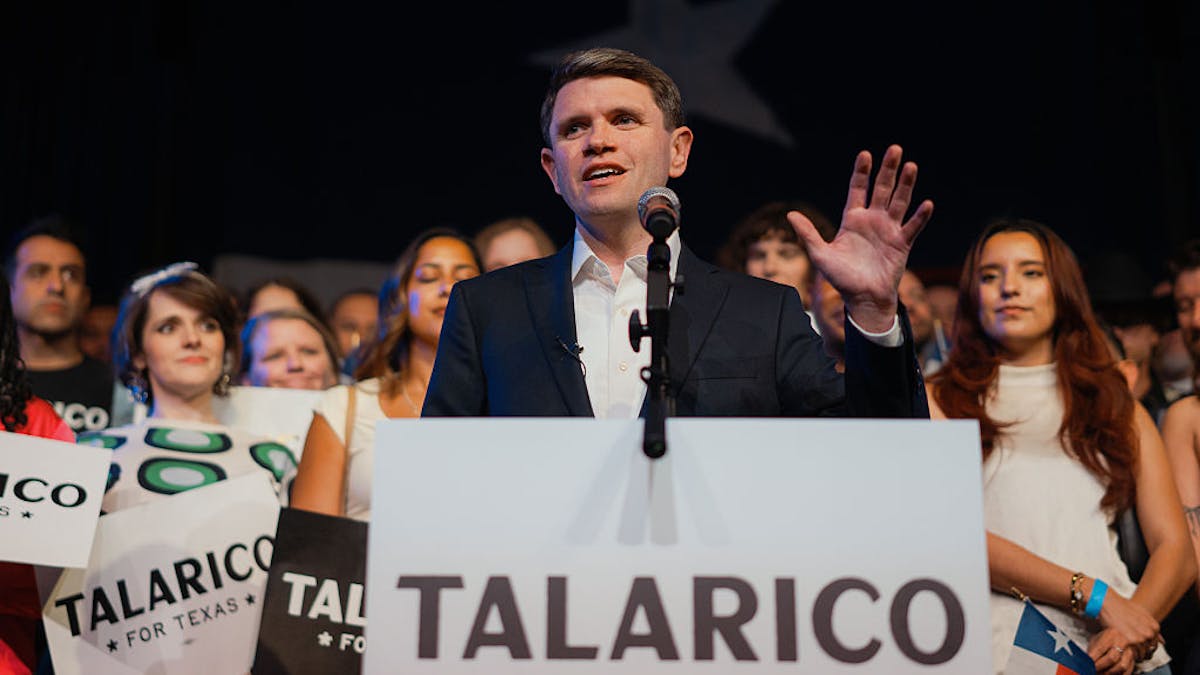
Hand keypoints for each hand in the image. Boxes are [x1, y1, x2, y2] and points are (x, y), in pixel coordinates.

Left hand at [790, 144, 932, 332]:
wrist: (862, 299)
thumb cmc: (841, 278)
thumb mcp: (820, 255)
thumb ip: (808, 234)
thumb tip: (790, 214)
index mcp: (852, 220)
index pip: (858, 189)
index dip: (861, 172)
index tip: (865, 154)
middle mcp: (872, 220)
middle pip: (882, 189)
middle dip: (887, 169)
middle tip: (894, 149)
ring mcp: (889, 230)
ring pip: (899, 202)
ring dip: (906, 185)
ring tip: (911, 166)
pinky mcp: (902, 244)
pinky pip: (912, 227)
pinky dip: (920, 216)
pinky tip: (927, 203)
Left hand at [1089, 628, 1135, 674]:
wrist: (1123, 633)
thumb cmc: (1106, 637)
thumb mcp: (1097, 638)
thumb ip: (1092, 649)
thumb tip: (1086, 661)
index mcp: (1111, 633)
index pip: (1100, 649)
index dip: (1093, 659)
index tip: (1087, 664)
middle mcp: (1123, 641)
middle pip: (1112, 658)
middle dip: (1100, 667)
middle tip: (1094, 670)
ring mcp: (1131, 649)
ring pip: (1122, 666)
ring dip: (1110, 672)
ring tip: (1102, 673)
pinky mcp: (1136, 658)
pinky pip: (1129, 670)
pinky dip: (1119, 674)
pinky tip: (1112, 673)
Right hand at [1097, 590, 1160, 658]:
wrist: (1109, 603)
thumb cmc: (1123, 606)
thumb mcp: (1143, 614)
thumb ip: (1153, 629)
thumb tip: (1163, 642)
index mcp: (1154, 627)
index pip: (1155, 645)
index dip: (1146, 648)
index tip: (1139, 647)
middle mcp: (1149, 633)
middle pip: (1148, 651)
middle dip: (1141, 652)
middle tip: (1131, 650)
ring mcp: (1140, 638)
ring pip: (1140, 654)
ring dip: (1134, 654)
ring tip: (1125, 649)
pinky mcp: (1129, 641)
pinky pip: (1131, 653)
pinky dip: (1126, 653)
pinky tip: (1121, 648)